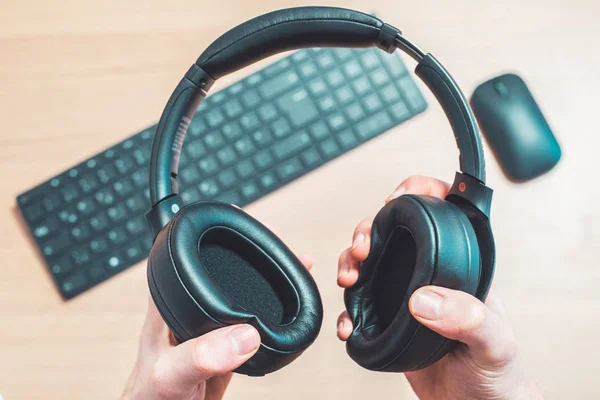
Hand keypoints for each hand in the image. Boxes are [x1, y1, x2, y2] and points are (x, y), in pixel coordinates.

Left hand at [121, 232, 312, 399]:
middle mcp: (190, 308)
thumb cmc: (148, 397)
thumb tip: (245, 334)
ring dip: (263, 280)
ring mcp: (209, 327)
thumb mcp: (171, 374)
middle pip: (222, 269)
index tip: (246, 221)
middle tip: (278, 240)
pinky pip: (252, 323)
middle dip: (250, 252)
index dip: (216, 235)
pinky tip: (282, 308)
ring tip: (289, 263)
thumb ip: (202, 355)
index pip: (191, 257)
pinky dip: (270, 311)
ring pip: (240, 293)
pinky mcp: (225, 346)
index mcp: (170, 303)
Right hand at [336, 175, 543, 399]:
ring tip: (348, 277)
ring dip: (351, 262)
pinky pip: (361, 304)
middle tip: (362, 248)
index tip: (396, 199)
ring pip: (371, 262)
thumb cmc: (498, 374)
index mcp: (462, 266)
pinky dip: (347, 310)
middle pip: (393, 232)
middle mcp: (431, 274)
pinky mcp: (390, 320)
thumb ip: (468, 317)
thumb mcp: (494, 343)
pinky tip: (348, 324)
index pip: (443, 211)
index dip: (419, 192)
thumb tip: (424, 298)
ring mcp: (408, 295)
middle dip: (368, 230)